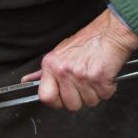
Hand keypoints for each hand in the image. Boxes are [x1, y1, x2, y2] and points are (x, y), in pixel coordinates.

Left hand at [22, 9, 137, 110]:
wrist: (111, 32)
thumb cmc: (87, 42)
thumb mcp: (59, 53)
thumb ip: (44, 71)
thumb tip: (27, 80)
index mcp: (51, 66)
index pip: (45, 97)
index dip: (55, 102)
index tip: (62, 99)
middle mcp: (64, 71)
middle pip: (70, 105)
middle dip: (80, 99)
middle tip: (84, 85)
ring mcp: (81, 75)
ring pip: (89, 102)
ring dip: (95, 93)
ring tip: (94, 77)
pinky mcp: (99, 78)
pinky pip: (104, 95)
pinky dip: (108, 88)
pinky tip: (104, 75)